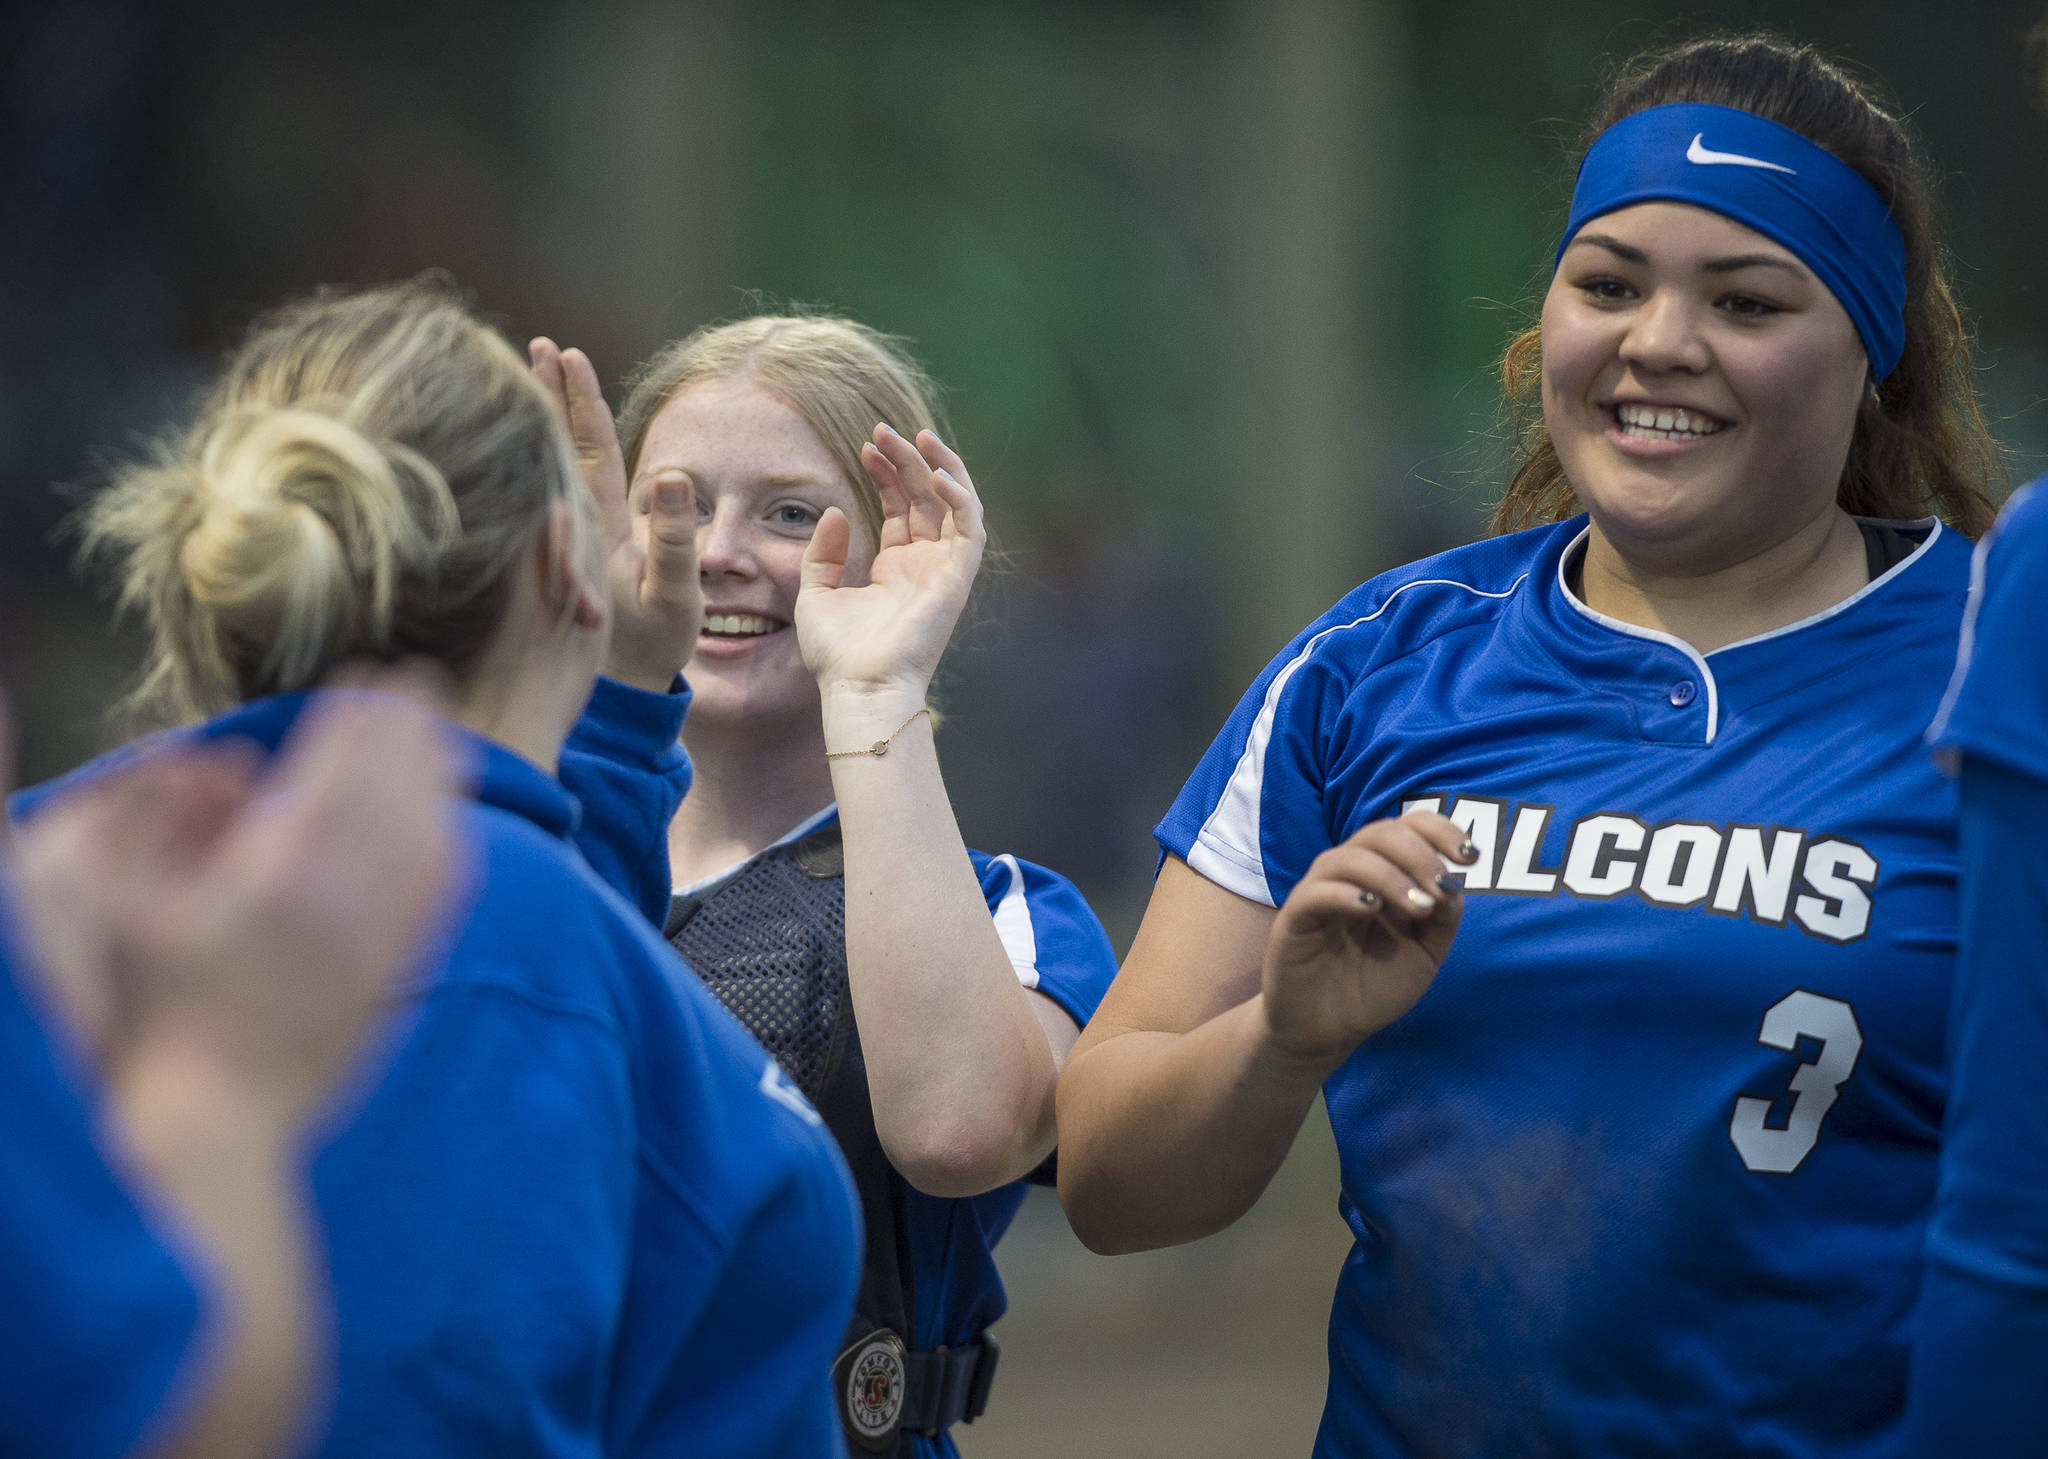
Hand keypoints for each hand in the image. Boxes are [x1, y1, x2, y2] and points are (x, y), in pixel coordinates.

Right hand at [8, 672, 463, 1123]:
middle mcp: (345, 900)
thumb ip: (156, 822)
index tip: (371, 676)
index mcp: (279, 874)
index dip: (360, 716)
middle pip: (397, 790)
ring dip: (437, 776)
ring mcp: (380, 939)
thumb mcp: (126, 909)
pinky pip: (440, 895)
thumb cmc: (156, 1013)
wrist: (216, 1117)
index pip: (340, 769)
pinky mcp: (397, 976)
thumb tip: (217, 762)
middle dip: (409, 729)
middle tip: (418, 683)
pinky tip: (450, 822)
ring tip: (440, 736)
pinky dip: (450, 842)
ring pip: (430, 836)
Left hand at [530, 337, 699, 692]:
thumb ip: (675, 540)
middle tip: (534, 344)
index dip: (580, 400)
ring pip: (554, 461)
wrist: (624, 685)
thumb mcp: (675, 596)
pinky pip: (555, 484)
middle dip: (550, 392)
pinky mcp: (569, 546)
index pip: (590, 449)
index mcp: (598, 527)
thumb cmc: (654, 642)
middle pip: (561, 444)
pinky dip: (548, 451)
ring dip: (545, 415)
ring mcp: (571, 534)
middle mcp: (577, 523)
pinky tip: (540, 436)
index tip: (564, 351)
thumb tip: (676, 476)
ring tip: (531, 374)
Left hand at [798, 425, 983, 717]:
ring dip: (941, 467)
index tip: (867, 446)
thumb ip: (823, 553)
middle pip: (926, 498)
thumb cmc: (837, 653)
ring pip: (955, 505)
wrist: (860, 686)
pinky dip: (961, 498)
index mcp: (895, 569)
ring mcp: (943, 571)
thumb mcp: (815, 593)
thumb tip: (837, 511)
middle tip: (884, 429)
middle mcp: (924, 566)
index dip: (887, 473)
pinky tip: (936, 475)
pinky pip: (971, 529)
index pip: (901, 508)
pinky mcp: (958, 579)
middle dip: (908, 460)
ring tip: (918, 437)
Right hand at [1260, 811, 1475, 1067]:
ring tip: (1417, 907)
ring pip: (1349, 857)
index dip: (1440, 830)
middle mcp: (1351, 875)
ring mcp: (1319, 893)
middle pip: (1380, 833)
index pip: (1408, 828)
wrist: (1328, 1030)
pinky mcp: (1295, 919)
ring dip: (1390, 875)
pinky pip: (1316, 892)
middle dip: (1419, 854)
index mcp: (1383, 874)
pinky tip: (1371, 908)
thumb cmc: (1373, 986)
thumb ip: (1443, 919)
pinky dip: (1346, 893)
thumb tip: (1454, 884)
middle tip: (1442, 887)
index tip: (1471, 856)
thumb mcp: (1424, 953)